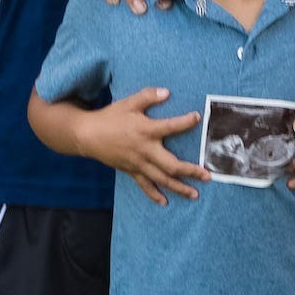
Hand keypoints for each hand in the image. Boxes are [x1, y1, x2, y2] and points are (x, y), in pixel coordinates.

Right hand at [74, 87, 207, 205]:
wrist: (87, 135)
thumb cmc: (110, 117)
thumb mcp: (129, 102)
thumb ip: (149, 96)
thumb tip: (167, 92)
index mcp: (146, 131)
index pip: (170, 127)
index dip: (185, 122)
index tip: (198, 117)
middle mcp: (145, 150)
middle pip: (171, 165)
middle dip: (190, 172)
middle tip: (208, 176)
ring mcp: (138, 164)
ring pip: (161, 179)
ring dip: (179, 188)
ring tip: (195, 195)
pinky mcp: (131, 171)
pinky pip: (144, 185)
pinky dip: (154, 195)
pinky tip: (165, 202)